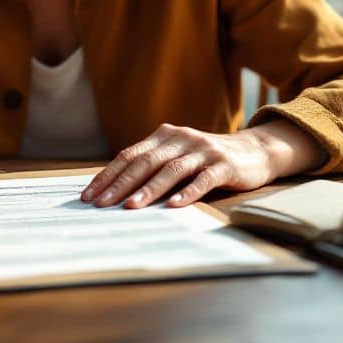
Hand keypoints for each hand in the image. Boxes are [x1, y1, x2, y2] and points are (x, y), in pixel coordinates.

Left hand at [80, 121, 323, 208]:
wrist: (254, 151)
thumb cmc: (206, 160)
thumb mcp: (177, 157)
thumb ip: (152, 168)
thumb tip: (113, 193)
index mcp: (164, 135)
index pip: (129, 156)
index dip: (107, 175)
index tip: (88, 196)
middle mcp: (181, 138)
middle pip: (145, 162)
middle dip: (120, 184)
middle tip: (101, 205)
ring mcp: (203, 150)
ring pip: (171, 170)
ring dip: (149, 190)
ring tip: (130, 207)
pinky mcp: (224, 164)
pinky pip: (203, 179)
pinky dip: (188, 192)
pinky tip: (174, 207)